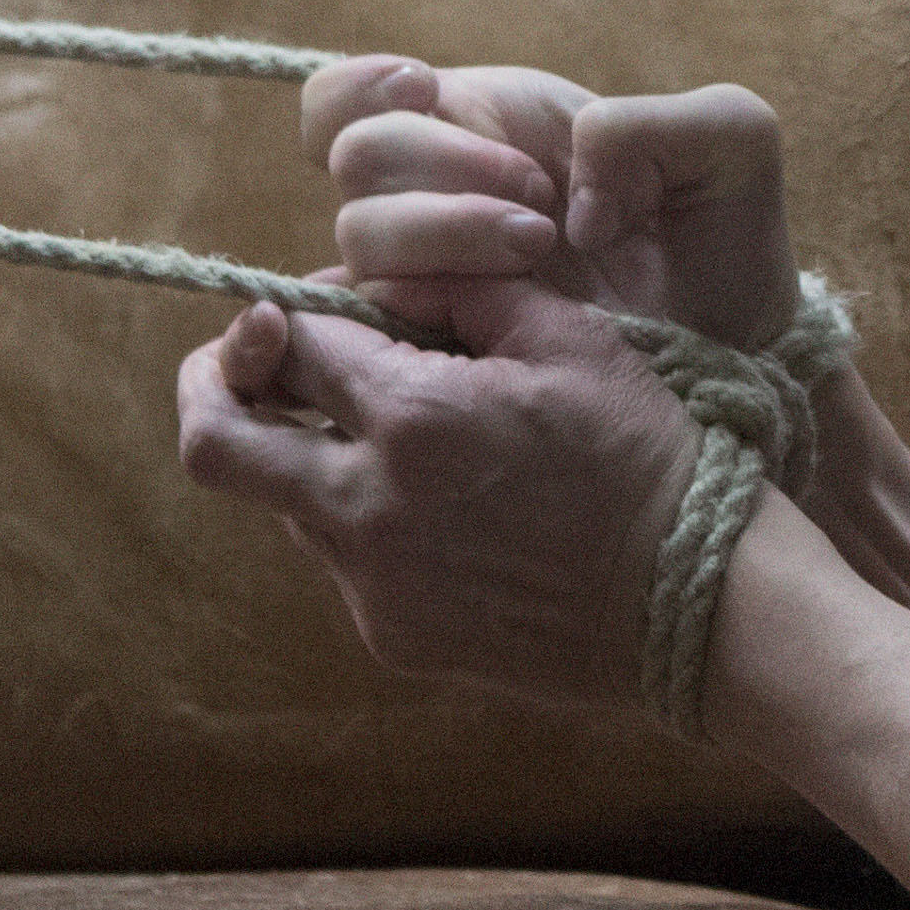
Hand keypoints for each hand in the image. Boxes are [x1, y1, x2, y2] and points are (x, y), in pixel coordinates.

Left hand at [172, 277, 710, 716]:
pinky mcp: (395, 634)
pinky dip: (369, 521)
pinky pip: (345, 562)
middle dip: (211, 386)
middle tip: (242, 361)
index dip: (293, 307)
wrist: (698, 606)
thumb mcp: (572, 336)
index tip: (325, 304)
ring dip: (313, 455)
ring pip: (283, 502)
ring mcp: (374, 583)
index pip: (287, 340)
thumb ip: (464, 287)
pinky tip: (452, 513)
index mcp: (411, 418)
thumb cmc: (648, 456)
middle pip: (215, 443)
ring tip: (404, 440)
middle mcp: (368, 508)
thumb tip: (386, 275)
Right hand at [305, 55, 799, 348]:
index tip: (430, 91)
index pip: (349, 97)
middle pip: (356, 158)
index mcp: (487, 123)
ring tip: (540, 250)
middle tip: (539, 200)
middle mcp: (439, 194)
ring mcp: (434, 273)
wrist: (739, 349)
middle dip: (444, 168)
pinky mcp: (442, 341)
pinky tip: (494, 303)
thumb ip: (654, 123)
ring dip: (448, 232)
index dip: (363, 87)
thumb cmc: (727, 238)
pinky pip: (376, 322)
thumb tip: (567, 189)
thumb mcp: (732, 146)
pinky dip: (421, 303)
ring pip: (362, 235)